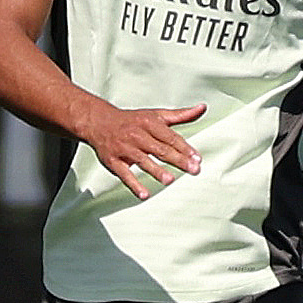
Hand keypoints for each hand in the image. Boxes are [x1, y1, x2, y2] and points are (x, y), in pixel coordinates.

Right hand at [84, 104, 204, 199]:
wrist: (99, 123)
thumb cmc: (132, 121)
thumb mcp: (156, 115)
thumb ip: (181, 115)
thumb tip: (202, 108)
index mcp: (149, 123)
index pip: (170, 137)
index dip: (185, 148)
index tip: (197, 159)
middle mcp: (137, 135)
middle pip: (160, 149)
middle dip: (177, 160)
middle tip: (193, 170)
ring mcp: (124, 149)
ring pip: (142, 160)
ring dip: (156, 171)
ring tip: (169, 180)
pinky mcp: (113, 161)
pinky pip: (124, 174)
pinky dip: (133, 184)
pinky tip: (144, 194)